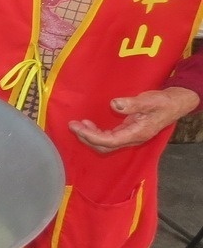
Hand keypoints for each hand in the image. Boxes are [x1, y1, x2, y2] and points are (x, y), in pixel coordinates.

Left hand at [68, 87, 199, 151]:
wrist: (174, 104)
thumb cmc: (163, 102)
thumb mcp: (149, 100)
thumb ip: (133, 104)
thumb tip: (114, 104)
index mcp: (136, 134)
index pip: (109, 141)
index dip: (92, 136)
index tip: (78, 127)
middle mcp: (131, 139)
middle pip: (104, 146)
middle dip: (86, 138)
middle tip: (72, 125)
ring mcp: (129, 136)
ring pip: (105, 144)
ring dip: (89, 136)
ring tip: (78, 125)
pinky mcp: (127, 132)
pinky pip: (108, 138)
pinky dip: (96, 133)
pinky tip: (89, 124)